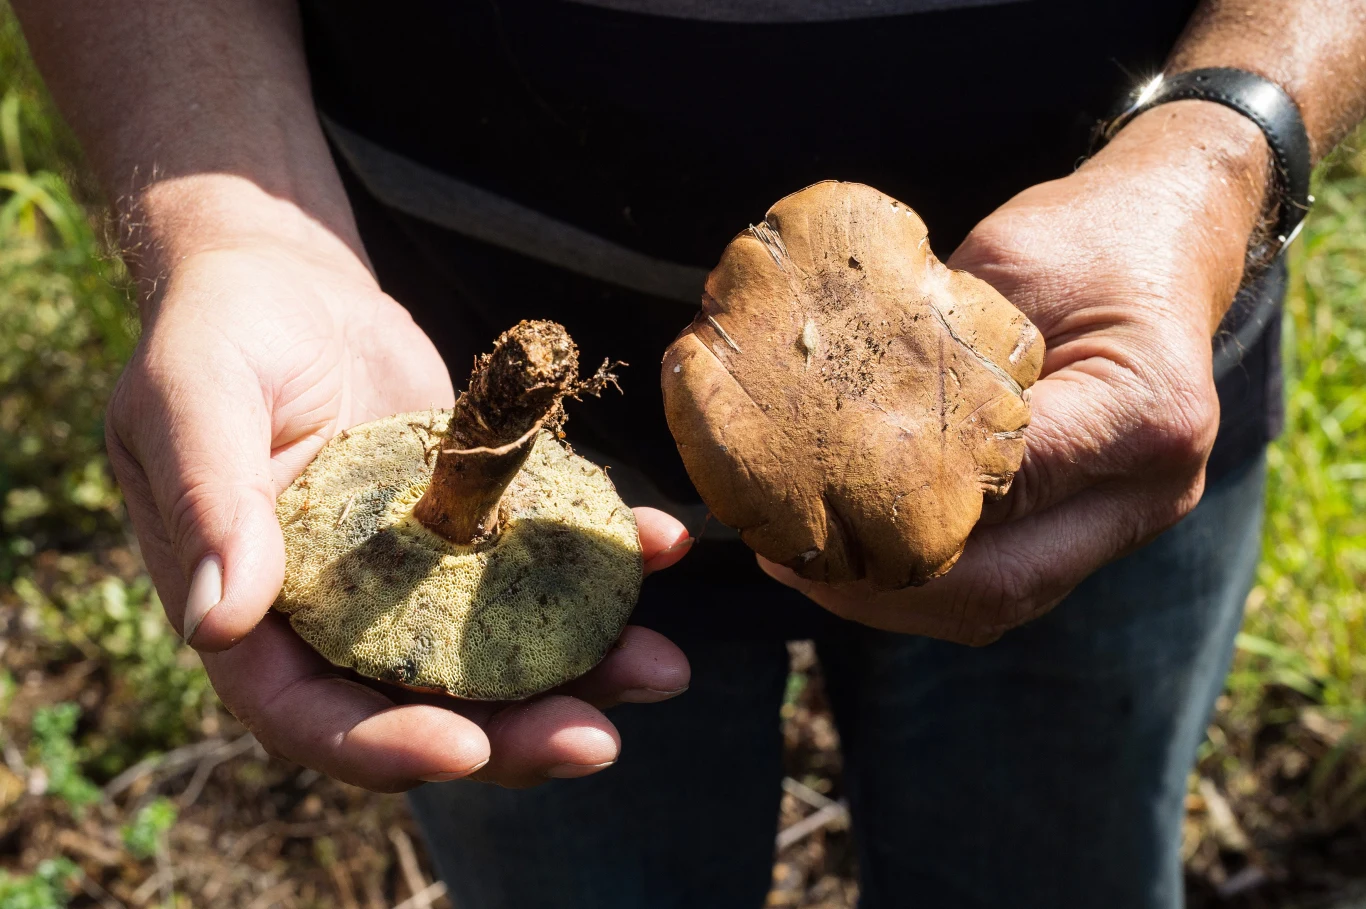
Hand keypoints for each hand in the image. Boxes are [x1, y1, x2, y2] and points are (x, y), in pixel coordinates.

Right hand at [107, 239, 691, 789]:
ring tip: (664, 669)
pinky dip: (607, 563)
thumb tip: (219, 623)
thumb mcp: (190, 397)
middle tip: (596, 739)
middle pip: (428, 706)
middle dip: (513, 737)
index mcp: (258, 616)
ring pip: (502, 652)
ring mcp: (420, 577)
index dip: (383, 746)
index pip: (311, 714)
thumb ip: (208, 502)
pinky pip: (543, 559)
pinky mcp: (478, 524)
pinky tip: (665, 545)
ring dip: (585, 671)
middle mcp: (345, 616)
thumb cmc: (221, 332)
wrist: (289, 281)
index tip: (463, 748)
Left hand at [761, 101, 1269, 643]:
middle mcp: (1152, 489)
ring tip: (804, 569)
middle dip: (882, 587)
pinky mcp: (1095, 532)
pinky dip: (923, 585)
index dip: (896, 506)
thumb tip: (829, 418)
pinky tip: (854, 563)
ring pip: (999, 602)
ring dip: (894, 600)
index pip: (1003, 485)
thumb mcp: (1008, 264)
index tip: (802, 497)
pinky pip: (1003, 586)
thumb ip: (941, 348)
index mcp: (1147, 413)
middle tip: (788, 559)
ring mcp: (1128, 521)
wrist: (1165, 245)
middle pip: (1003, 582)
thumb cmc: (1082, 239)